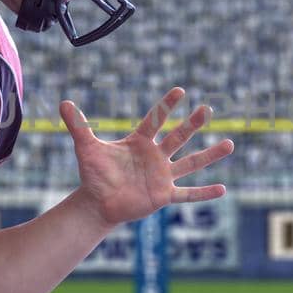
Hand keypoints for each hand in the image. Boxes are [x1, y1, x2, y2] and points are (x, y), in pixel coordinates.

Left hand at [61, 88, 234, 226]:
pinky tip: (223, 189)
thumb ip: (78, 126)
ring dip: (209, 155)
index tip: (180, 91)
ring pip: (190, 163)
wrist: (97, 202)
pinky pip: (187, 193)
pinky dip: (204, 193)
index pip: (155, 120)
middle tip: (207, 109)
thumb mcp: (86, 148)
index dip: (166, 106)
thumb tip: (62, 102)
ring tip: (229, 144)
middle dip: (192, 124)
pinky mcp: (163, 195)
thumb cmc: (94, 173)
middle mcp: (155, 156)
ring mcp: (162, 175)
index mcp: (140, 142)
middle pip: (177, 137)